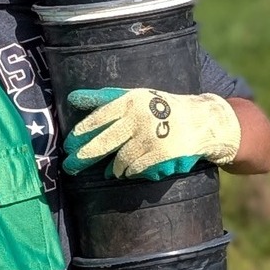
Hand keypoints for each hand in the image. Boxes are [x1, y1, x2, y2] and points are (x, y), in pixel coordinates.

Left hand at [65, 87, 241, 180]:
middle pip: (104, 142)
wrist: (200, 120)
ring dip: (113, 168)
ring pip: (120, 160)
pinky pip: (136, 169)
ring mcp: (151, 138)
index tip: (68, 143)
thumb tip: (72, 98)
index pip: (99, 117)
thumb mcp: (136, 97)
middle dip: (84, 156)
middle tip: (70, 166)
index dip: (82, 131)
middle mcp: (139, 118)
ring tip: (110, 171)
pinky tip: (127, 172)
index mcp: (131, 101)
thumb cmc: (162, 107)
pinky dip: (129, 172)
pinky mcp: (161, 155)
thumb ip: (105, 98)